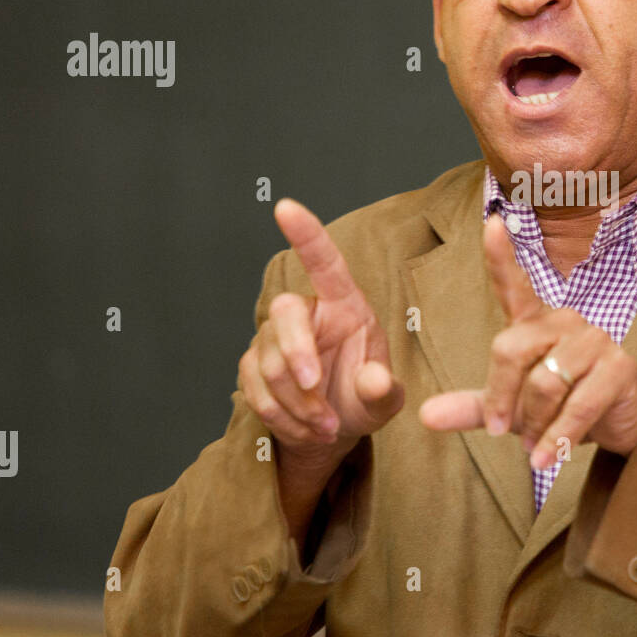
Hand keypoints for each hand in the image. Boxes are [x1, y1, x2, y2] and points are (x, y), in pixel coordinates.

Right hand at [238, 198, 404, 456]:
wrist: (333, 429)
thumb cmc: (363, 399)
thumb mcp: (384, 401)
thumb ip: (383, 390)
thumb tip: (374, 380)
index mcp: (345, 305)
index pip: (324, 263)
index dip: (305, 234)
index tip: (285, 206)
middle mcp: (307, 313)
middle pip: (284, 313)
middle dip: (297, 357)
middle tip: (319, 397)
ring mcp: (274, 337)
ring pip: (269, 363)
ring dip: (297, 404)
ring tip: (325, 426)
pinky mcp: (252, 365)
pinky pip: (257, 390)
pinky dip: (281, 417)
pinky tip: (305, 428)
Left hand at [419, 213, 636, 468]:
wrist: (622, 426)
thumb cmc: (562, 406)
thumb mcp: (513, 408)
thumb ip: (473, 406)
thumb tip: (423, 416)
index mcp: (537, 323)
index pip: (514, 284)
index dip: (501, 255)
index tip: (492, 223)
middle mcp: (565, 322)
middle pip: (510, 349)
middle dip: (501, 398)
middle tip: (500, 432)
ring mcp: (595, 340)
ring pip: (544, 382)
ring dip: (534, 425)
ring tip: (535, 448)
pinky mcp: (620, 367)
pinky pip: (577, 404)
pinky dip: (557, 438)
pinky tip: (547, 459)